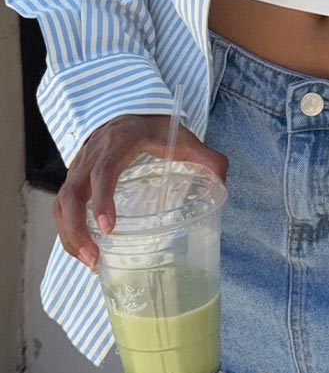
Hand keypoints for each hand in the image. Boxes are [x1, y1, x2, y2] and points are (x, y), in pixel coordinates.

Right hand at [52, 114, 228, 271]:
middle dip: (77, 228)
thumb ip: (206, 158)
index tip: (109, 227)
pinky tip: (85, 251)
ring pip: (62, 201)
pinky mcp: (74, 177)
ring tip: (90, 262)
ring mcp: (79, 165)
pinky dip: (68, 230)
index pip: (103, 170)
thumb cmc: (157, 128)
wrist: (131, 110)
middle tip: (94, 259)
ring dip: (69, 234)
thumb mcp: (184, 137)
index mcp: (121, 141)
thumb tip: (222, 184)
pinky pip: (62, 205)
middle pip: (72, 192)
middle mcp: (93, 153)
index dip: (103, 198)